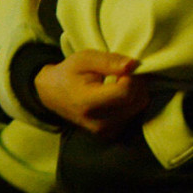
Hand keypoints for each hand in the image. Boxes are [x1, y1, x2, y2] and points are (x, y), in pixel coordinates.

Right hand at [34, 51, 150, 136]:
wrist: (53, 95)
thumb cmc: (69, 73)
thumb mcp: (84, 58)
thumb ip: (108, 61)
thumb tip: (133, 65)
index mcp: (88, 103)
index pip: (125, 92)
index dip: (131, 76)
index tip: (122, 68)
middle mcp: (98, 123)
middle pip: (136, 100)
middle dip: (136, 82)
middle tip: (121, 72)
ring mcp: (105, 131)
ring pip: (139, 107)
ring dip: (136, 91)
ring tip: (118, 82)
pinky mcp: (111, 134)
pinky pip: (135, 114)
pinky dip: (132, 102)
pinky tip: (117, 95)